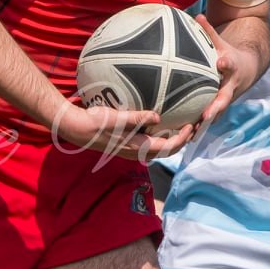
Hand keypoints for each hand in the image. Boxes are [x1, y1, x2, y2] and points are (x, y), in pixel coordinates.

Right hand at [49, 100, 191, 161]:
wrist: (76, 129)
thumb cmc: (94, 122)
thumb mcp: (115, 118)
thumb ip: (136, 118)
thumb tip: (158, 117)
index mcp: (136, 147)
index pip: (167, 146)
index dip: (183, 138)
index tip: (191, 126)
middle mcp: (136, 152)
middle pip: (167, 151)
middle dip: (182, 141)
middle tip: (193, 127)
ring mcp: (131, 150)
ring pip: (159, 149)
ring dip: (173, 140)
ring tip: (182, 127)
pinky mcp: (126, 145)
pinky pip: (150, 144)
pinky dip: (161, 137)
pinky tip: (162, 125)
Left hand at [193, 13, 261, 128]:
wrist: (246, 71)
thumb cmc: (227, 55)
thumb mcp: (222, 44)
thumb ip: (209, 32)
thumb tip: (197, 16)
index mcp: (231, 70)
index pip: (230, 65)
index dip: (226, 64)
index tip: (221, 62)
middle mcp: (229, 88)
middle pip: (223, 100)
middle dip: (215, 108)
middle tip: (206, 115)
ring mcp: (225, 101)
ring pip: (215, 116)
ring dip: (205, 125)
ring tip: (192, 134)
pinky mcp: (218, 110)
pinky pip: (207, 121)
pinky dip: (197, 129)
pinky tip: (181, 138)